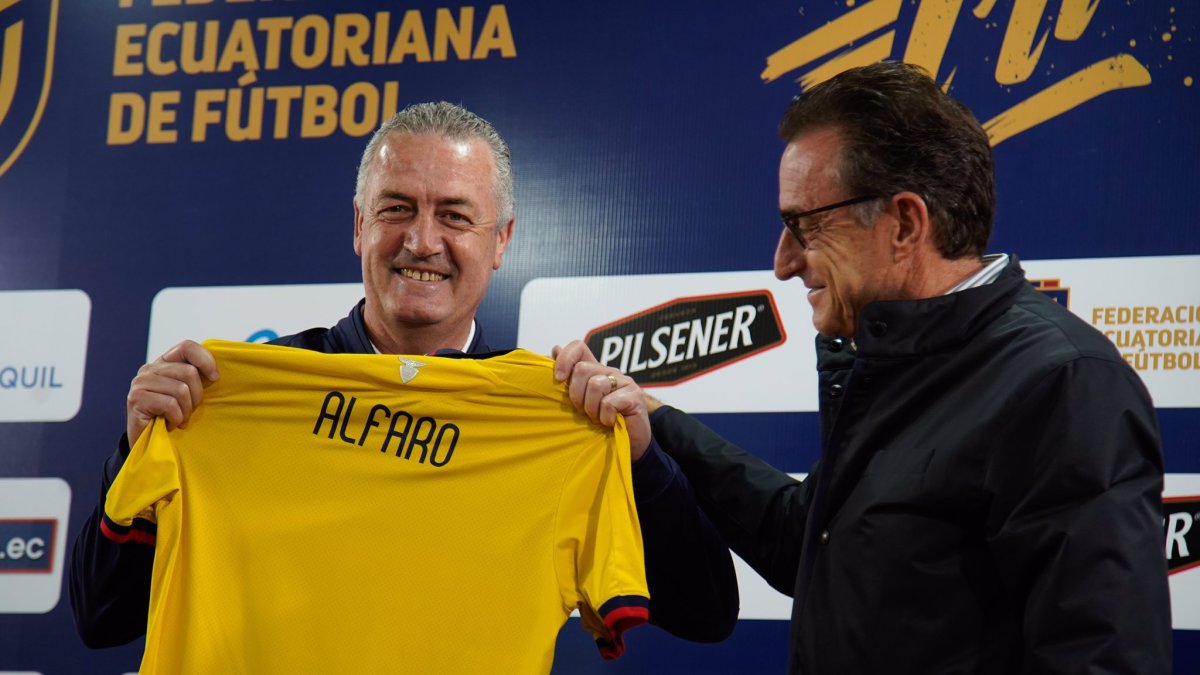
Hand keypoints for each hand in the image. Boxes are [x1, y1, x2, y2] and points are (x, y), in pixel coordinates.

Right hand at [126, 340, 217, 443]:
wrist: (148, 443)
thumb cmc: (172, 417)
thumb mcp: (188, 394)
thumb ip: (196, 378)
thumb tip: (217, 372)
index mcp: (163, 363)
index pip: (187, 347)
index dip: (205, 360)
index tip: (215, 378)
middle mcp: (149, 369)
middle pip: (189, 372)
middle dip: (196, 396)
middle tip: (188, 411)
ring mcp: (140, 383)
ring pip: (181, 389)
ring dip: (185, 411)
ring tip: (178, 419)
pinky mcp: (136, 398)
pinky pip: (170, 404)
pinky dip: (176, 418)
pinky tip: (169, 424)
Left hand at [552, 340, 652, 461]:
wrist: (629, 446)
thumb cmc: (602, 424)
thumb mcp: (580, 401)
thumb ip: (569, 377)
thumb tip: (554, 349)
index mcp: (595, 371)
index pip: (578, 347)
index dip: (565, 358)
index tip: (559, 379)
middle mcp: (609, 372)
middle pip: (582, 369)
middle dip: (577, 396)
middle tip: (584, 412)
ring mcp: (624, 382)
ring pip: (595, 385)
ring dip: (591, 409)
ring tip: (598, 419)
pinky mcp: (634, 396)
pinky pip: (609, 403)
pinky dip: (605, 418)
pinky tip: (610, 423)